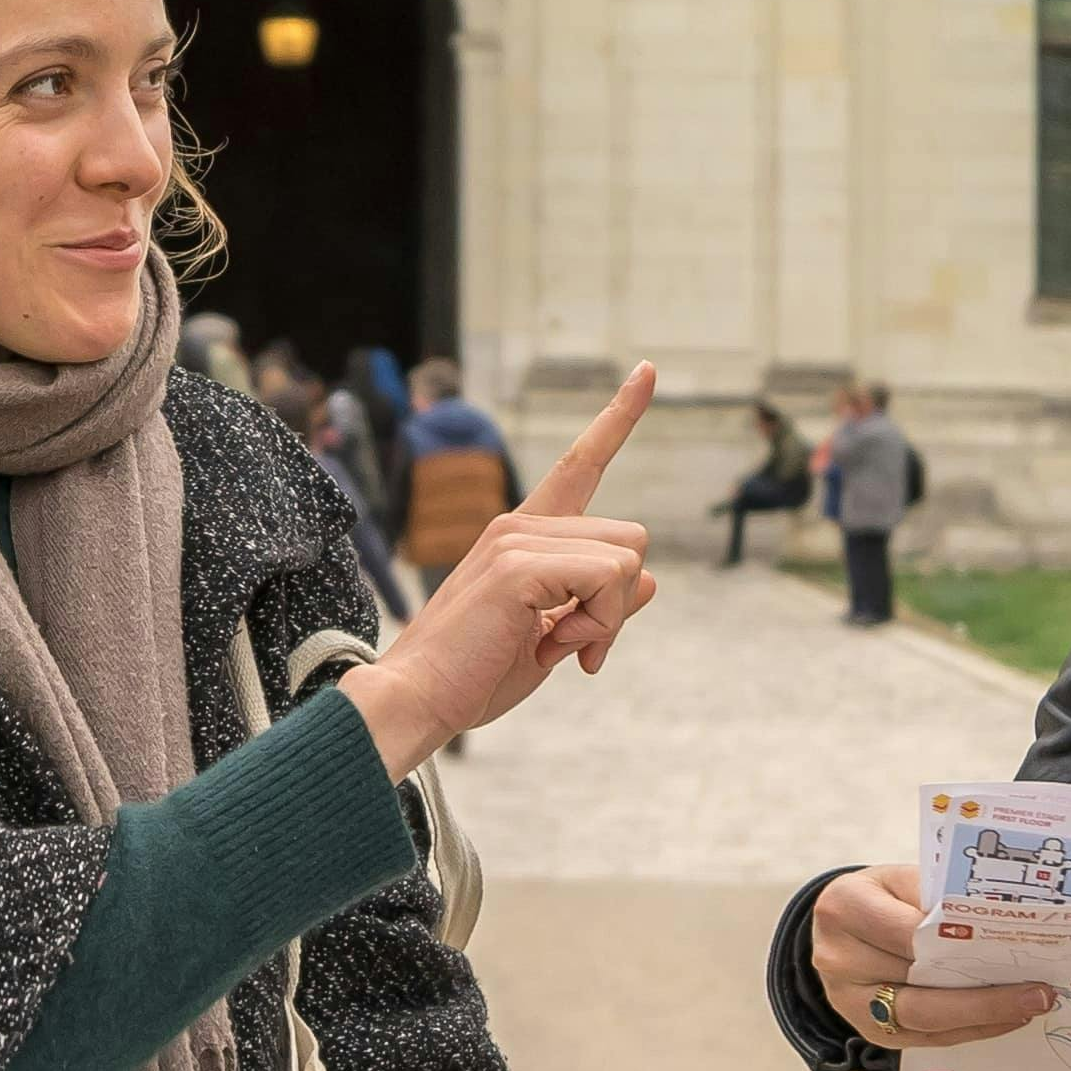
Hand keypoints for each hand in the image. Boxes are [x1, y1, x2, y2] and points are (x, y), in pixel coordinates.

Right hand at [345, 363, 659, 767]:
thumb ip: (600, 606)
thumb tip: (652, 582)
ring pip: (627, 560)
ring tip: (555, 644)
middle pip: (632, 538)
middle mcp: (521, 523)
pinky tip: (552, 644)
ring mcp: (518, 538)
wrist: (418, 699)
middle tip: (572, 643)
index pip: (582, 463)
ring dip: (608, 618)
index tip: (647, 370)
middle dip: (618, 602)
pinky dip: (598, 623)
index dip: (618, 418)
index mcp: (525, 535)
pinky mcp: (519, 564)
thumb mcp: (553, 637)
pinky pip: (608, 579)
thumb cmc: (475, 674)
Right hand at [803, 860, 1061, 1057]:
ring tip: (1031, 1006)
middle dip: (984, 993)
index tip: (1009, 946)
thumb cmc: (884, 896)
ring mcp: (848, 1002)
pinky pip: (925, 1038)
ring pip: (924, 1018)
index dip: (959, 943)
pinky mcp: (868, 1031)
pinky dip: (969, 1029)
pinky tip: (1006, 1019)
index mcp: (844, 908)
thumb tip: (1005, 922)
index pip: (907, 932)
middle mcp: (838, 959)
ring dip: (983, 1016)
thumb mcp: (904, 879)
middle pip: (917, 984)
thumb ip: (941, 898)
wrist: (841, 927)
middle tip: (1039, 992)